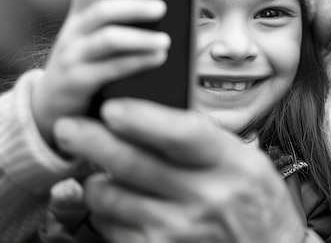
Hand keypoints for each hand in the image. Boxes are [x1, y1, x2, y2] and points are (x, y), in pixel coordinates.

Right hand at [32, 0, 170, 145]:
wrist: (52, 103)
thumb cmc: (86, 63)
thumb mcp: (93, 38)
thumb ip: (116, 23)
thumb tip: (163, 8)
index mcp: (79, 16)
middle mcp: (74, 31)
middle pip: (102, 11)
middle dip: (134, 7)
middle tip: (162, 8)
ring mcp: (74, 56)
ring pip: (108, 39)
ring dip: (141, 38)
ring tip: (166, 40)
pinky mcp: (79, 80)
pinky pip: (111, 68)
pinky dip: (138, 61)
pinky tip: (158, 58)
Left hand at [53, 100, 306, 242]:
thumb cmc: (255, 200)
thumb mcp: (246, 159)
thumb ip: (205, 138)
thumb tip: (150, 110)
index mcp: (231, 163)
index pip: (182, 135)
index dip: (143, 119)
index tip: (112, 107)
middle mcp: (205, 197)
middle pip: (134, 164)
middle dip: (93, 141)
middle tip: (69, 127)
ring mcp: (179, 230)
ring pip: (112, 197)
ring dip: (97, 179)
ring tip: (102, 170)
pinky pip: (110, 228)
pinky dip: (105, 211)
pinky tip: (118, 201)